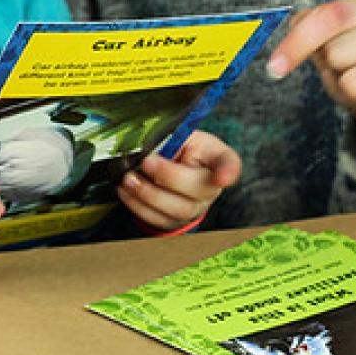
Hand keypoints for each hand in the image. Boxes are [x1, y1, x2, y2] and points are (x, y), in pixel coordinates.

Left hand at [119, 129, 240, 231]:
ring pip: (179, 210)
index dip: (228, 172)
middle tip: (147, 162)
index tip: (222, 178)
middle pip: (199, 190)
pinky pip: (159, 220)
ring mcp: (195, 208)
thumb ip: (171, 138)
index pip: (229, 163)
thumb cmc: (177, 147)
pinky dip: (138, 206)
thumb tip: (149, 148)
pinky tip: (126, 191)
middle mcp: (211, 187)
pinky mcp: (175, 221)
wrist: (169, 167)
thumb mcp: (178, 133)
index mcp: (217, 158)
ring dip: (149, 194)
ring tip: (129, 179)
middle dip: (170, 177)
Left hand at [266, 0, 355, 156]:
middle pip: (337, 54)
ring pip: (354, 83)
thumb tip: (295, 23)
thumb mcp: (335, 45)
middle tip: (352, 75)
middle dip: (335, 73)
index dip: (297, 43)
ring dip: (352, 97)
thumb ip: (311, 29)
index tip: (276, 67)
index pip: (329, 17)